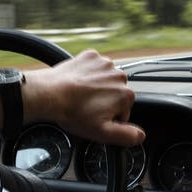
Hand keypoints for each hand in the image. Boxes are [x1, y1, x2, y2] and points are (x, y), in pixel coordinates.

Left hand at [25, 49, 145, 146]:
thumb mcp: (103, 133)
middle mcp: (119, 75)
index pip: (123, 111)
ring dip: (96, 87)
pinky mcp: (90, 56)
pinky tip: (77, 83)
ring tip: (80, 96)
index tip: (95, 119)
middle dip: (104, 101)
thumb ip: (126, 136)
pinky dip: (88, 74)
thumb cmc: (74, 112)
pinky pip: (94, 67)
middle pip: (115, 94)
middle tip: (86, 108)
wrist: (50, 94)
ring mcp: (104, 63)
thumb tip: (141, 136)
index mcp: (125, 95)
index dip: (109, 118)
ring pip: (105, 80)